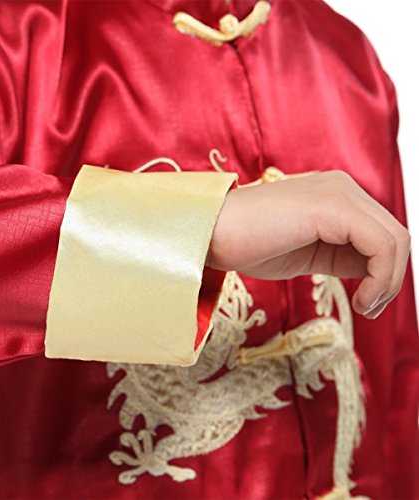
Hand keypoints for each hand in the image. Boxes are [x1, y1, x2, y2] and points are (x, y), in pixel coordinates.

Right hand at [206, 170, 410, 319]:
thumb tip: (372, 274)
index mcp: (335, 196)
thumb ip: (340, 255)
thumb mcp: (306, 253)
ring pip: (395, 240)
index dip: (384, 272)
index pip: (380, 233)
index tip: (365, 303)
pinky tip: (361, 299)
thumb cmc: (248, 244)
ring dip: (389, 282)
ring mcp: (339, 193)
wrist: (211, 232)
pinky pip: (381, 245)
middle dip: (391, 278)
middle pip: (394, 235)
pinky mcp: (332, 207)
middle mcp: (342, 187)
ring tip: (365, 306)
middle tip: (368, 308)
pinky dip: (382, 278)